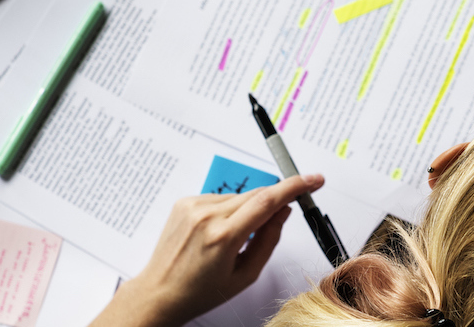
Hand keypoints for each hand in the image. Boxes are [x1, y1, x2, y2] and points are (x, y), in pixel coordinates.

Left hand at [90, 174, 324, 326]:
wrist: (160, 292)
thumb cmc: (200, 291)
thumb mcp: (245, 274)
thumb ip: (269, 239)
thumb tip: (283, 211)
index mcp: (223, 236)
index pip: (268, 200)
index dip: (295, 187)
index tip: (313, 180)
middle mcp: (206, 216)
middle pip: (256, 195)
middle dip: (274, 202)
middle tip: (278, 220)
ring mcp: (193, 206)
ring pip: (239, 197)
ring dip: (247, 211)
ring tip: (234, 240)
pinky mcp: (184, 202)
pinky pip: (220, 198)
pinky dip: (228, 211)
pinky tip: (217, 233)